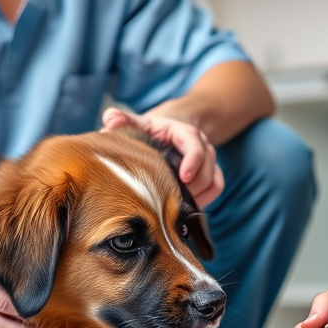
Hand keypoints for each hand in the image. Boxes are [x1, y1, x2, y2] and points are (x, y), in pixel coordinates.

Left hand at [101, 108, 223, 207]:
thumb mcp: (136, 124)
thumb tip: (110, 120)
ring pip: (213, 181)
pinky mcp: (210, 173)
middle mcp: (201, 146)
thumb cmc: (149, 132)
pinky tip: (187, 206)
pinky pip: (217, 188)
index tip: (182, 177)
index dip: (192, 161)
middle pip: (207, 168)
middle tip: (172, 199)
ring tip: (177, 205)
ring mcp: (208, 161)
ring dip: (198, 195)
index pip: (195, 145)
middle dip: (193, 186)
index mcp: (183, 132)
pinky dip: (206, 199)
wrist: (166, 133)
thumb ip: (122, 120)